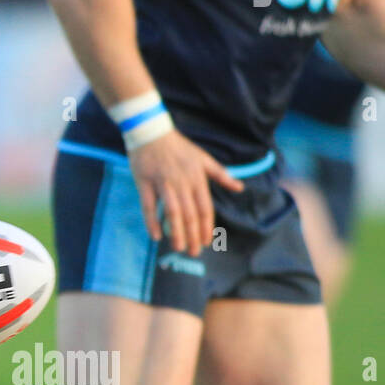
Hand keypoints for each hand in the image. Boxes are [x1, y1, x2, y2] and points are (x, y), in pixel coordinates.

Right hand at [127, 130, 242, 254]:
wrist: (151, 132)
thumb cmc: (178, 146)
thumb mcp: (203, 158)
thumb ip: (221, 175)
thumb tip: (240, 188)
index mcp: (197, 178)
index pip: (205, 208)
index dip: (206, 227)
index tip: (207, 242)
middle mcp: (182, 183)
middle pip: (189, 215)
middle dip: (193, 236)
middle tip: (194, 253)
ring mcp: (163, 183)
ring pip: (172, 212)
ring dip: (176, 232)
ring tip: (179, 248)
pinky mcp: (145, 183)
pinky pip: (149, 205)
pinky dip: (152, 221)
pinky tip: (156, 235)